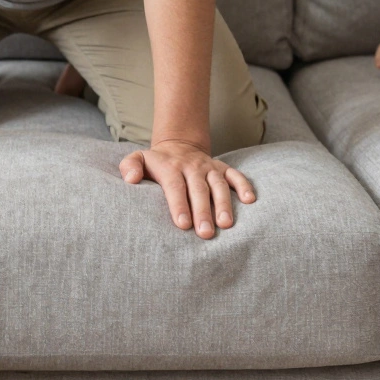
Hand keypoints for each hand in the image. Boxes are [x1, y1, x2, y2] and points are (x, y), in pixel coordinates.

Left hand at [120, 139, 254, 238]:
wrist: (178, 145)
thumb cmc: (155, 162)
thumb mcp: (137, 159)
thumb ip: (129, 167)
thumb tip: (130, 179)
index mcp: (170, 167)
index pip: (175, 187)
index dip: (179, 205)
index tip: (183, 225)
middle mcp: (192, 167)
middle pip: (198, 190)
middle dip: (203, 211)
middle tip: (205, 233)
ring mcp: (209, 168)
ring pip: (218, 185)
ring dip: (224, 204)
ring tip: (226, 225)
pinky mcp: (223, 168)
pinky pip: (236, 175)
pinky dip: (244, 185)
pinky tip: (250, 200)